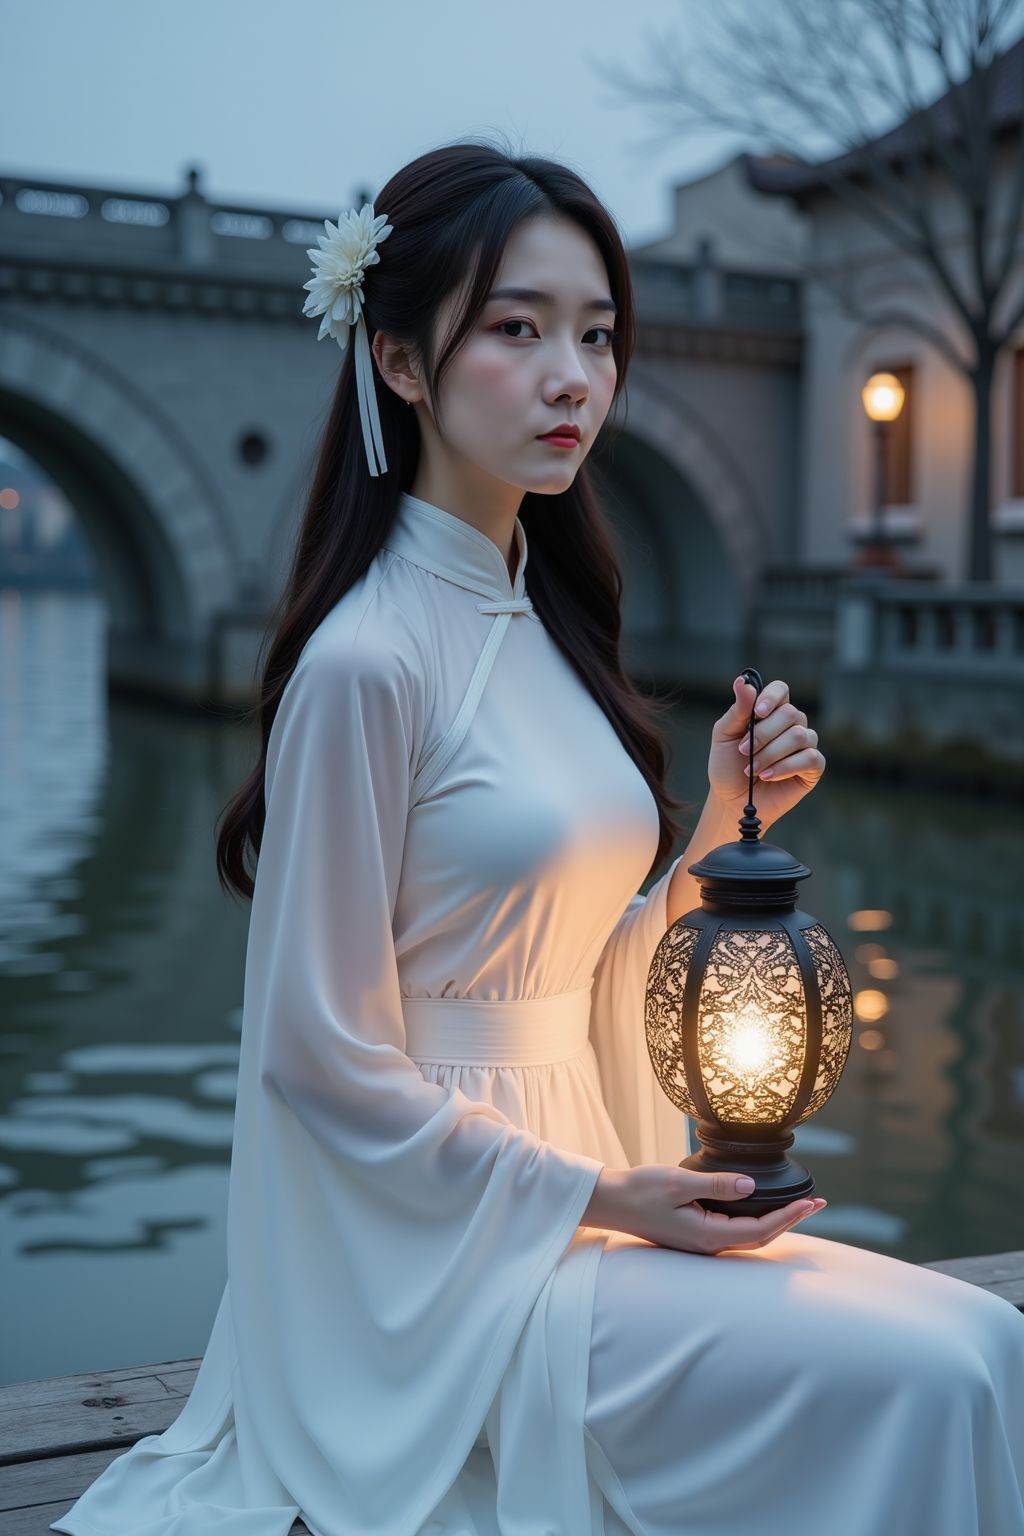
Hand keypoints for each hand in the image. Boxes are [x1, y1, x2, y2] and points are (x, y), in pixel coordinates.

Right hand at [582, 1165, 826, 1253]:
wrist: (610, 1201)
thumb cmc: (639, 1189)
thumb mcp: (679, 1182)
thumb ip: (717, 1185)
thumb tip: (752, 1186)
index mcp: (708, 1235)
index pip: (761, 1230)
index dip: (790, 1217)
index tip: (813, 1202)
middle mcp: (708, 1245)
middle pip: (761, 1237)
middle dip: (791, 1220)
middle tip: (818, 1203)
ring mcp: (701, 1242)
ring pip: (749, 1235)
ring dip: (776, 1220)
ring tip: (799, 1205)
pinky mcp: (695, 1233)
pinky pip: (734, 1230)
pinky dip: (756, 1220)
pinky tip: (761, 1207)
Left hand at [707, 675, 825, 830]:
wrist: (731, 801)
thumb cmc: (727, 766)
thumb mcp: (724, 735)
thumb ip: (737, 710)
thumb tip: (742, 681)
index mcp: (770, 712)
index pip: (781, 689)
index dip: (772, 697)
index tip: (757, 713)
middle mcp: (791, 724)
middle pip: (790, 713)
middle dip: (763, 734)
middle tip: (744, 751)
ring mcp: (804, 745)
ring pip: (800, 736)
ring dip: (771, 753)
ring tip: (752, 770)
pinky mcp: (813, 767)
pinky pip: (810, 758)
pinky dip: (785, 767)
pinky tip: (767, 776)